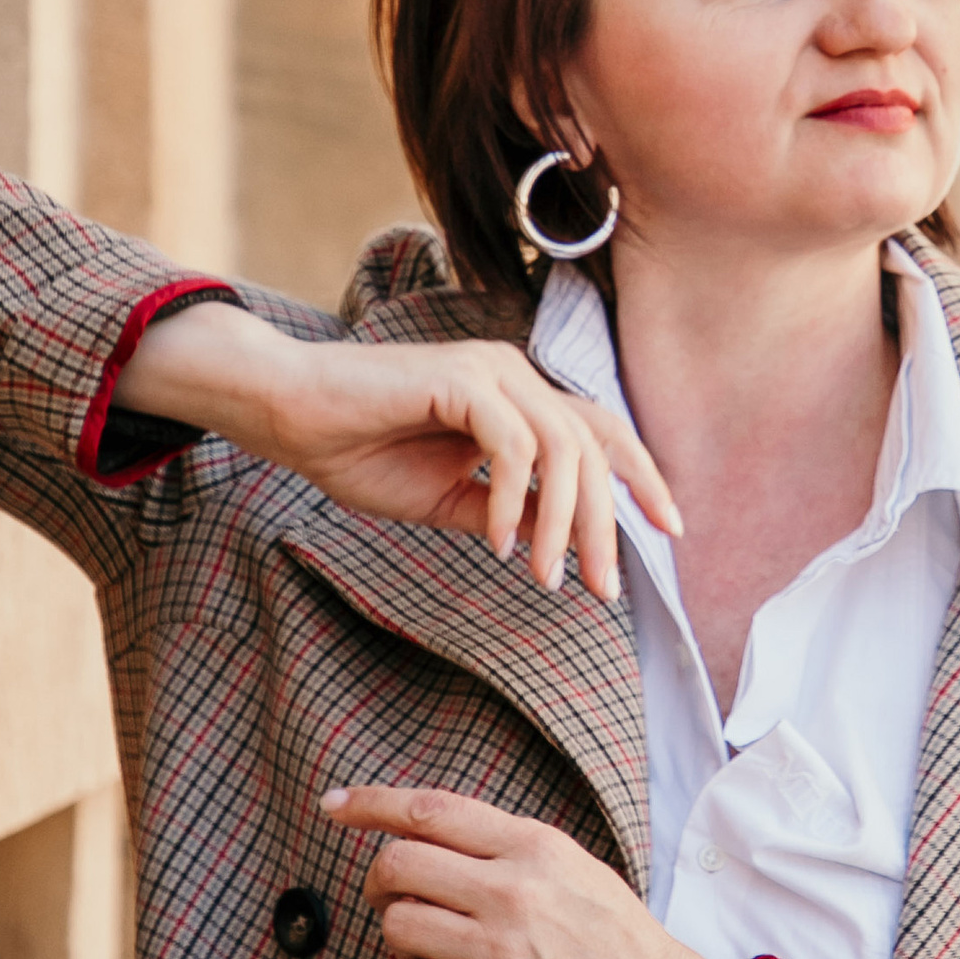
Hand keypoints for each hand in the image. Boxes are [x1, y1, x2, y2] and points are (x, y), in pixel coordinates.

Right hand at [117, 303, 678, 594]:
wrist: (290, 415)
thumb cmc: (359, 449)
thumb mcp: (448, 498)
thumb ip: (504, 513)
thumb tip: (556, 546)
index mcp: (519, 398)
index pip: (602, 432)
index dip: (640, 478)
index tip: (669, 532)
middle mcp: (514, 375)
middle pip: (594, 447)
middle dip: (607, 524)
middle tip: (603, 588)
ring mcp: (490, 370)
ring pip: (563, 449)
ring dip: (562, 523)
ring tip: (546, 579)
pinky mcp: (459, 378)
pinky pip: (513, 445)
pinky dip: (513, 501)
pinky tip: (496, 544)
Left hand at [324, 785, 706, 958]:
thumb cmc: (620, 944)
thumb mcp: (575, 870)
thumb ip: (506, 849)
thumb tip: (426, 836)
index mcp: (534, 848)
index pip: (430, 810)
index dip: (370, 804)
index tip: (334, 807)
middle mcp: (512, 894)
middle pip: (395, 866)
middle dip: (379, 883)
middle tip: (393, 898)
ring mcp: (499, 956)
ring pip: (396, 928)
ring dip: (403, 939)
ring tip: (437, 949)